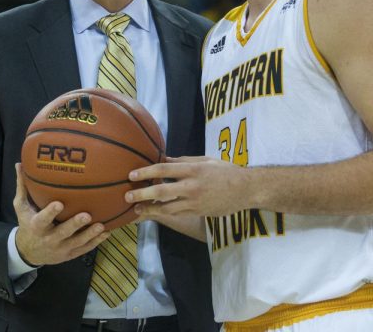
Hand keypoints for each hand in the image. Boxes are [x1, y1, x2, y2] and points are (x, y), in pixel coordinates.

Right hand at [12, 164, 109, 266]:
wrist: (28, 251)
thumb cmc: (26, 223)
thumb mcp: (21, 207)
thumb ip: (22, 186)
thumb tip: (19, 164)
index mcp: (36, 226)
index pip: (42, 220)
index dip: (50, 213)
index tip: (59, 203)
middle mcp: (48, 239)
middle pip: (63, 233)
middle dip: (74, 225)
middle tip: (87, 215)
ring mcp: (60, 248)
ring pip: (77, 242)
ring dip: (90, 234)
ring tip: (102, 225)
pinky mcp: (70, 254)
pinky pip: (84, 248)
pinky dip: (96, 242)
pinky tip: (107, 233)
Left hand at [126, 156, 249, 217]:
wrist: (246, 189)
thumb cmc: (225, 171)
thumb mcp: (205, 160)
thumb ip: (183, 161)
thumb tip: (163, 160)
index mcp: (193, 169)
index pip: (164, 170)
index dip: (146, 172)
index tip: (131, 175)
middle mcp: (192, 186)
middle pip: (161, 191)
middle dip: (142, 194)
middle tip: (127, 196)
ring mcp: (195, 201)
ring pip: (167, 207)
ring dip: (149, 208)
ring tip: (135, 209)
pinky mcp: (198, 212)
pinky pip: (177, 213)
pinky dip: (163, 213)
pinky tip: (153, 212)